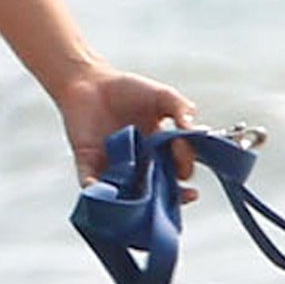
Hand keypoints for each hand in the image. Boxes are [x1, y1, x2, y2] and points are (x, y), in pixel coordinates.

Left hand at [55, 66, 198, 190]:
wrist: (88, 81)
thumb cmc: (127, 89)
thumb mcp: (161, 96)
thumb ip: (181, 108)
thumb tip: (196, 129)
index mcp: (159, 151)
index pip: (177, 167)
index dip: (184, 170)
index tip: (186, 166)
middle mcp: (139, 165)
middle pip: (158, 190)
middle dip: (173, 198)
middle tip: (183, 197)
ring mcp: (115, 168)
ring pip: (128, 195)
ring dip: (136, 202)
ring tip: (145, 201)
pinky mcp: (89, 166)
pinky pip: (92, 186)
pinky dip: (96, 192)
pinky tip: (102, 190)